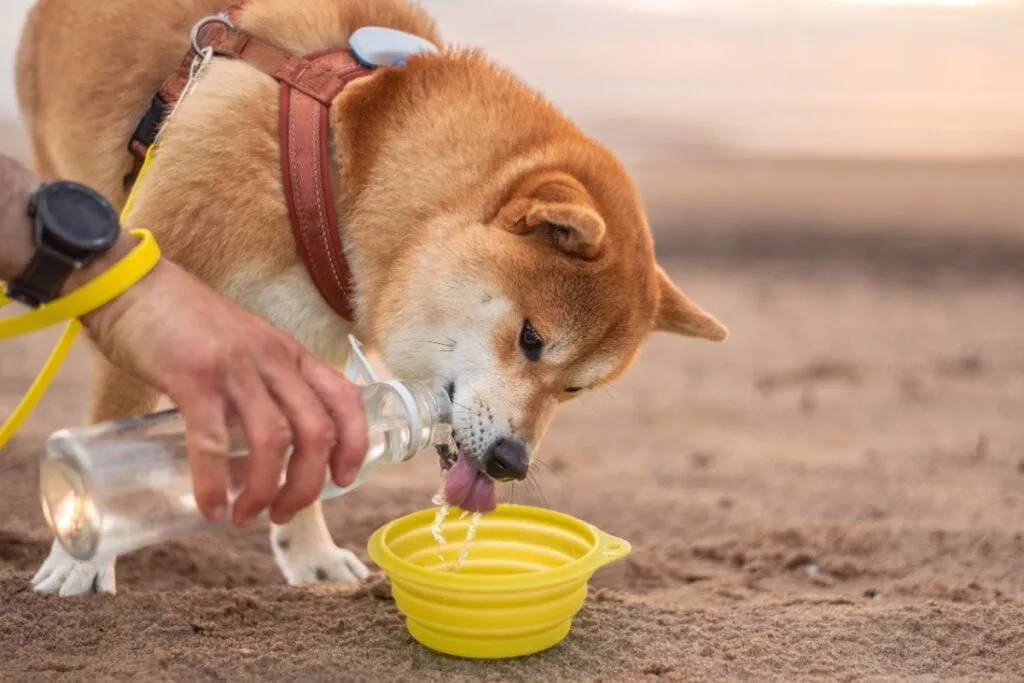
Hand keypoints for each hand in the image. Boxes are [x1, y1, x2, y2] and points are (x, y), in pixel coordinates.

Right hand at [81, 258, 369, 526]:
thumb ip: (260, 385)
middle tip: (284, 513)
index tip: (342, 481)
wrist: (130, 284)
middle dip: (307, 484)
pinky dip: (213, 483)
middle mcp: (274, 359)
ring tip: (246, 517)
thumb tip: (263, 447)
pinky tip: (209, 507)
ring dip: (264, 489)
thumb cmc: (184, 324)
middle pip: (316, 431)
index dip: (354, 445)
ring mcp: (236, 367)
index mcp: (291, 354)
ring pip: (274, 441)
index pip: (345, 400)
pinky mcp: (194, 378)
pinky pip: (212, 441)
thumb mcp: (244, 347)